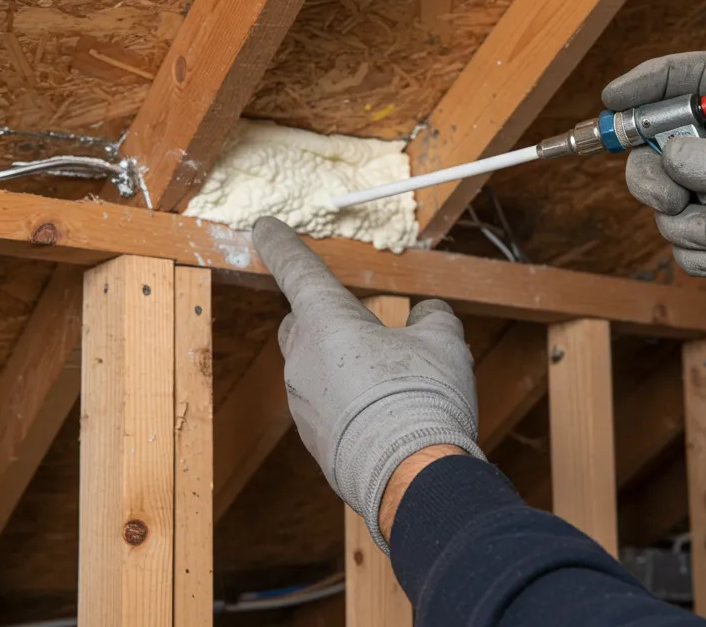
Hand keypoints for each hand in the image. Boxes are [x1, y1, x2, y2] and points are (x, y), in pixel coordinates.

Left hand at [252, 218, 483, 551]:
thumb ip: (431, 318)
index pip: (297, 268)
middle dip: (326, 318)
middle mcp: (302, 358)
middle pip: (302, 323)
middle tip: (369, 326)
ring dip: (342, 365)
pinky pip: (325, 405)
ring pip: (313, 367)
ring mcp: (302, 402)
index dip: (281, 243)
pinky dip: (347, 402)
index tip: (263, 226)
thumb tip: (425, 315)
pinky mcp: (312, 439)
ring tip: (392, 382)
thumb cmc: (423, 398)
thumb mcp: (443, 343)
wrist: (410, 479)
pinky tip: (385, 416)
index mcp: (327, 321)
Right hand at [610, 51, 705, 308]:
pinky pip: (687, 244)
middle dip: (653, 175)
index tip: (613, 96)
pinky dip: (701, 255)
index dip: (652, 80)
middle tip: (670, 198)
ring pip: (667, 203)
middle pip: (659, 146)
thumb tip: (668, 154)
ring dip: (685, 226)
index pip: (693, 78)